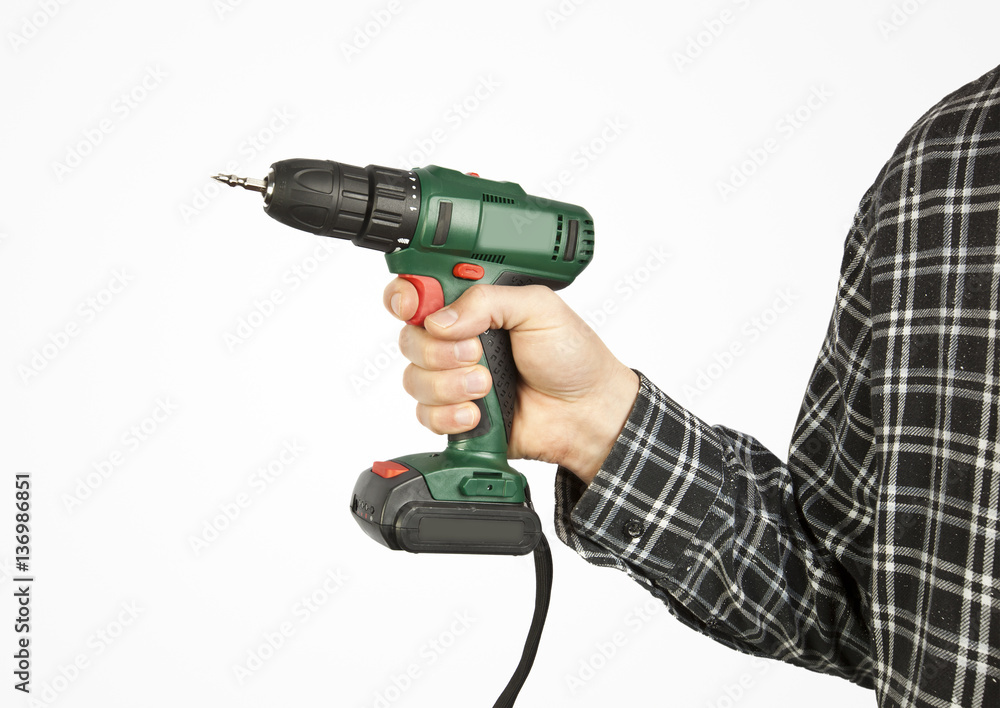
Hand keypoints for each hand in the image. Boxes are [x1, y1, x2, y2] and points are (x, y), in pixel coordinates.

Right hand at [383, 280, 638, 483]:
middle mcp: (456, 340)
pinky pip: (425, 415)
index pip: (417, 293)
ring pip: (414, 379)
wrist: (587, 412)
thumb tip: (442, 319)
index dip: (405, 298)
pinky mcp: (456, 414)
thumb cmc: (571, 356)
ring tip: (488, 386)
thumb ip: (487, 301)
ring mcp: (453, 378)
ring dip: (450, 384)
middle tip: (475, 353)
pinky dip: (449, 415)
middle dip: (438, 350)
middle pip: (409, 338)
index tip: (412, 308)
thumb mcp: (538, 308)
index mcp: (473, 306)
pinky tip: (477, 414)